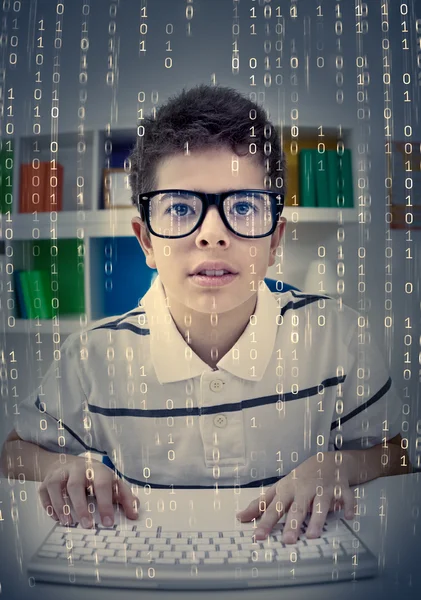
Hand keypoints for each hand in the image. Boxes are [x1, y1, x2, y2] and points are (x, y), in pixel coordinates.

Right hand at [38, 457, 139, 528]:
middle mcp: (78, 469)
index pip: (102, 484)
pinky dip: (49, 506)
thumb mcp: (112, 482)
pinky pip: (45, 492)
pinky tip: (57, 518)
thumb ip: (124, 497)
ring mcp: (61, 474)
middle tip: (88, 526)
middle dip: (81, 507)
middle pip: (76, 485)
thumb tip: (135, 513)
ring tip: (69, 523)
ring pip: (57, 486)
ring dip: (62, 506)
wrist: (68, 463)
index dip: (106, 503)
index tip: (108, 522)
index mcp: (97, 470)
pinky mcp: (47, 481)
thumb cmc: (93, 477)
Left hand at [236, 452, 354, 543]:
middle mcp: (304, 489)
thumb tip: (240, 517)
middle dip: (292, 524)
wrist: (327, 461)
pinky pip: (346, 497)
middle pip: (297, 508)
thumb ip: (260, 504)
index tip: (258, 536)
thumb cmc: (300, 479)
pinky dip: (349, 505)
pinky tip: (349, 516)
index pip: (274, 508)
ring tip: (312, 535)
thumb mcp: (279, 489)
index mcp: (287, 490)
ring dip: (317, 518)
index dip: (266, 522)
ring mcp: (323, 488)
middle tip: (288, 540)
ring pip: (320, 504)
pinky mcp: (341, 488)